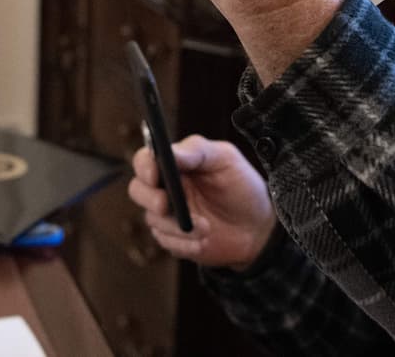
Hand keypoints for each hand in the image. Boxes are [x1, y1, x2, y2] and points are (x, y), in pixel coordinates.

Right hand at [127, 135, 275, 269]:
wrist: (258, 227)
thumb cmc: (241, 186)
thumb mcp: (225, 159)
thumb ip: (197, 151)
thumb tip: (169, 152)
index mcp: (174, 164)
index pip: (145, 160)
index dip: (144, 166)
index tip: (154, 174)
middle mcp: (165, 188)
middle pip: (137, 190)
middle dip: (149, 198)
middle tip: (165, 205)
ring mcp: (166, 215)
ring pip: (152, 220)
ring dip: (177, 226)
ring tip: (206, 228)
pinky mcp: (172, 239)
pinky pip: (166, 243)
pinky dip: (185, 243)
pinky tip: (205, 241)